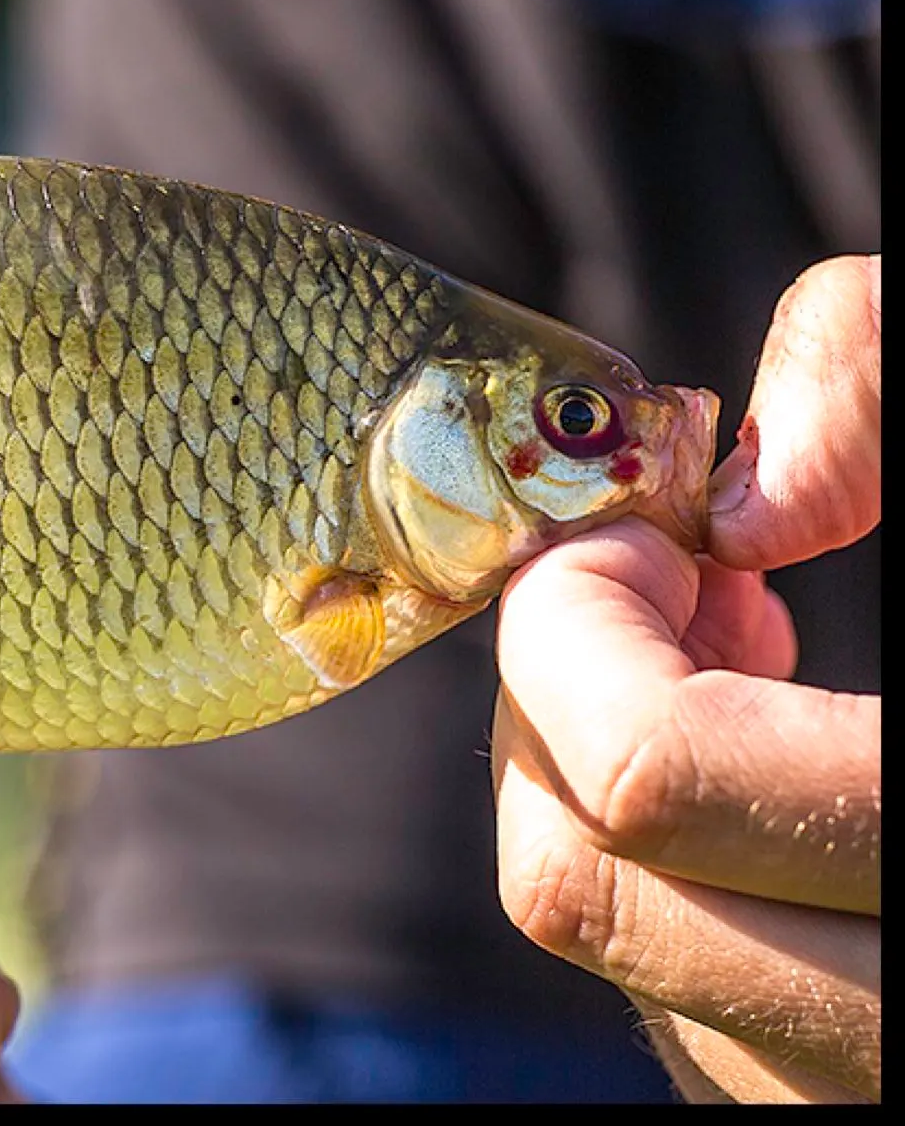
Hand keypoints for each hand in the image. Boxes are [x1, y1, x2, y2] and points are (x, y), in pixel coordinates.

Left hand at [491, 256, 879, 1103]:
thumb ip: (884, 384)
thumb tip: (743, 513)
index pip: (653, 776)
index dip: (579, 621)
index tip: (641, 532)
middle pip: (583, 878)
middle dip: (564, 692)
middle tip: (667, 579)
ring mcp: (869, 1087)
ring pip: (621, 938)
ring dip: (608, 764)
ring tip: (735, 644)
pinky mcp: (846, 1087)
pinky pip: (689, 982)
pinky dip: (670, 848)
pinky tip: (769, 740)